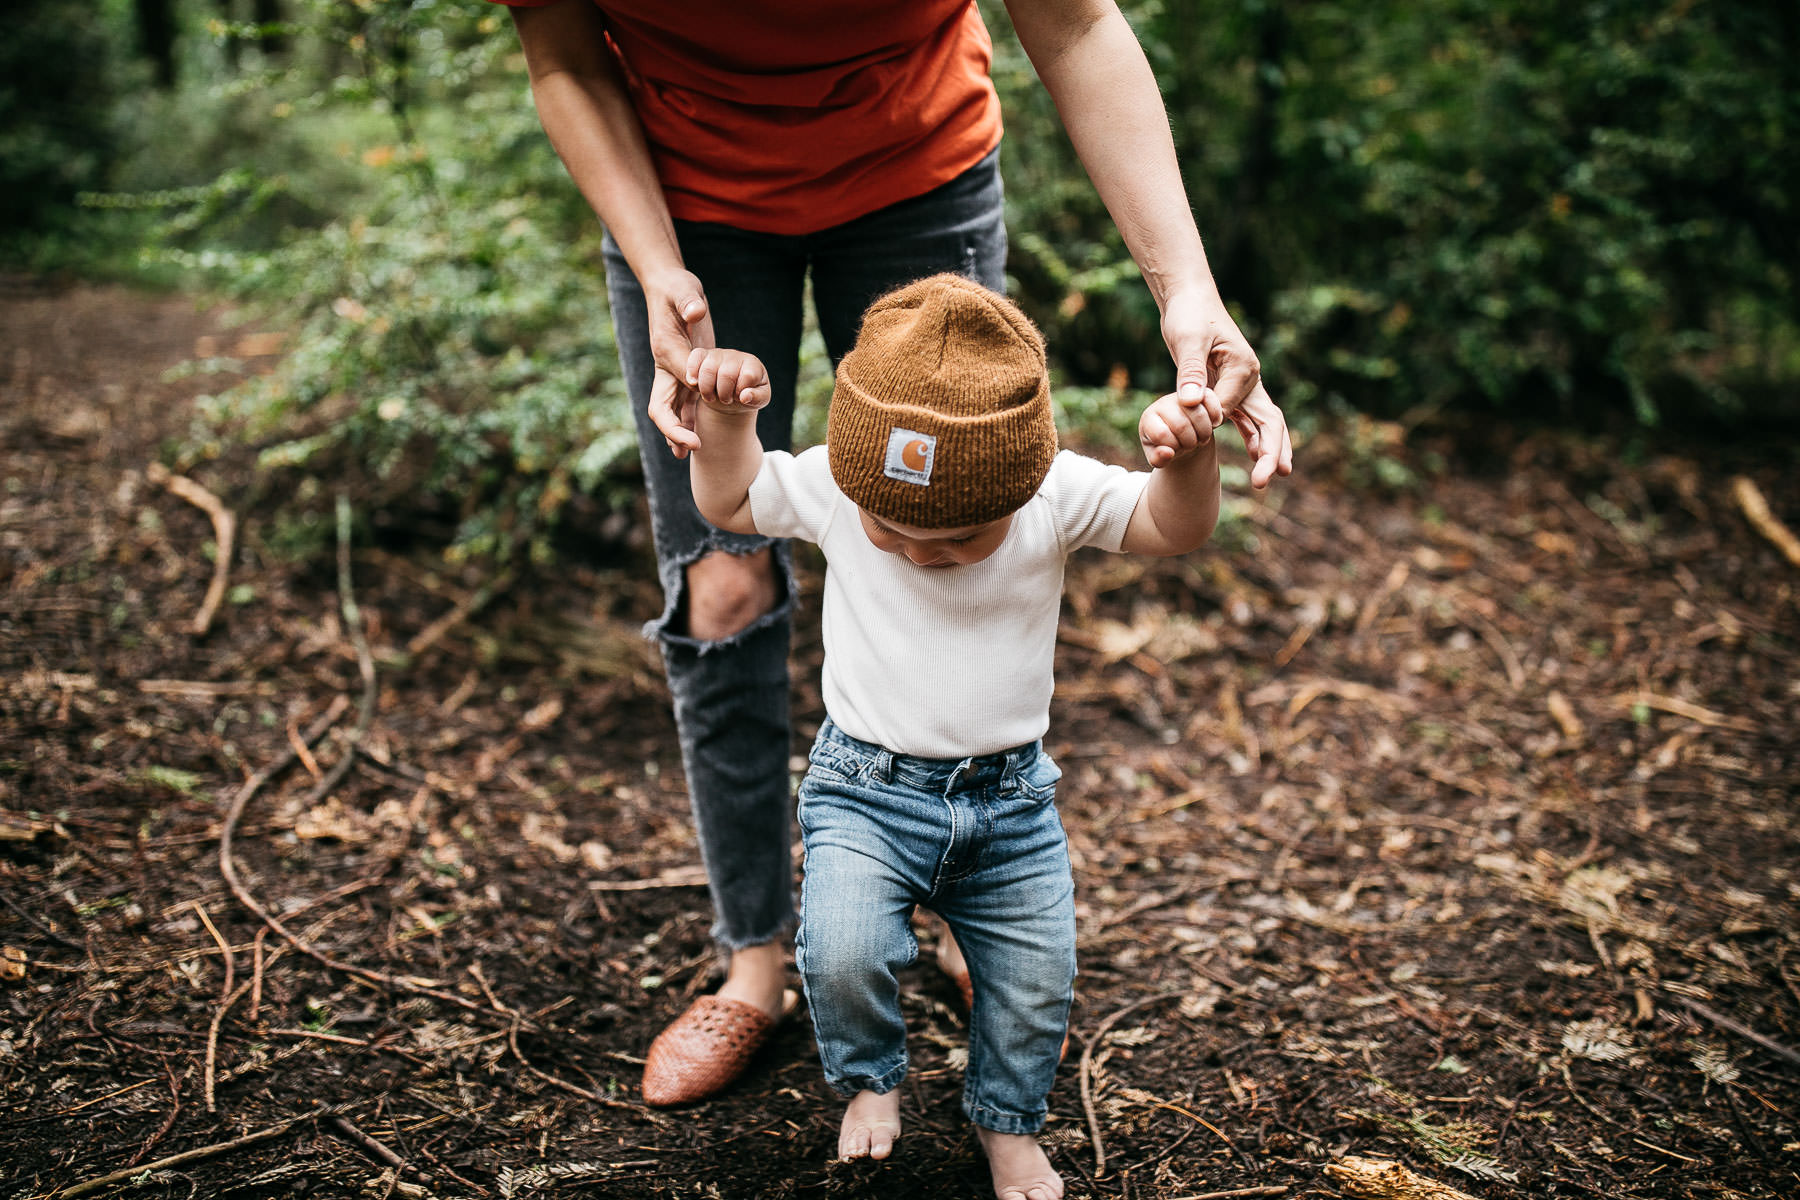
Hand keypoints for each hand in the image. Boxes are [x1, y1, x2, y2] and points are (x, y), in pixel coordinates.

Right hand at [642, 268, 716, 458]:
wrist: (671, 290)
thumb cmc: (678, 290)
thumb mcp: (684, 291)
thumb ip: (689, 302)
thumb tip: (696, 312)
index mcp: (665, 349)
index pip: (676, 376)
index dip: (690, 389)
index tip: (704, 398)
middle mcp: (666, 367)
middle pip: (662, 407)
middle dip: (674, 429)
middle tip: (691, 448)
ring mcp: (674, 374)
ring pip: (672, 412)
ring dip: (679, 434)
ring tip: (688, 455)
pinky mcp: (686, 376)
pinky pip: (684, 406)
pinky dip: (688, 424)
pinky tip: (696, 442)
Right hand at [687, 347, 771, 412]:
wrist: (730, 394)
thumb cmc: (746, 395)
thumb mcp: (759, 400)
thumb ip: (757, 398)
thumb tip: (745, 396)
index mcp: (752, 364)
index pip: (748, 376)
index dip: (741, 392)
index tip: (740, 398)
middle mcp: (735, 355)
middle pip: (726, 375)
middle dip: (724, 394)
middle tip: (726, 400)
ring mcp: (717, 354)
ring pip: (708, 370)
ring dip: (707, 389)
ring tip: (711, 397)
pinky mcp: (702, 355)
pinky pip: (695, 358)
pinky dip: (692, 373)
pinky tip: (694, 385)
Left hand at [1138, 389, 1214, 468]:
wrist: (1183, 435)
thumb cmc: (1168, 447)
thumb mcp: (1159, 457)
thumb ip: (1158, 459)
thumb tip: (1167, 453)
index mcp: (1149, 418)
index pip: (1161, 434)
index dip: (1173, 447)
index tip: (1175, 450)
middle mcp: (1164, 403)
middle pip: (1181, 426)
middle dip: (1189, 443)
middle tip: (1191, 445)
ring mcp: (1182, 396)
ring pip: (1198, 415)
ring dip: (1204, 433)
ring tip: (1200, 438)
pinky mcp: (1201, 392)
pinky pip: (1211, 401)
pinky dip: (1216, 418)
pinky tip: (1213, 425)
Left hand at [1160, 289, 1293, 488]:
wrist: (1190, 302)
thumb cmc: (1189, 316)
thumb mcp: (1187, 340)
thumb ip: (1190, 371)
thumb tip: (1191, 402)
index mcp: (1244, 366)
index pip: (1232, 405)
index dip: (1216, 421)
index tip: (1198, 429)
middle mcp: (1251, 378)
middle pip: (1269, 421)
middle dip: (1269, 451)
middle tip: (1264, 480)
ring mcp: (1245, 385)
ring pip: (1264, 424)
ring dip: (1268, 451)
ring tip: (1268, 479)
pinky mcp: (1233, 390)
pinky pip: (1248, 420)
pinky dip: (1253, 440)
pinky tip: (1256, 460)